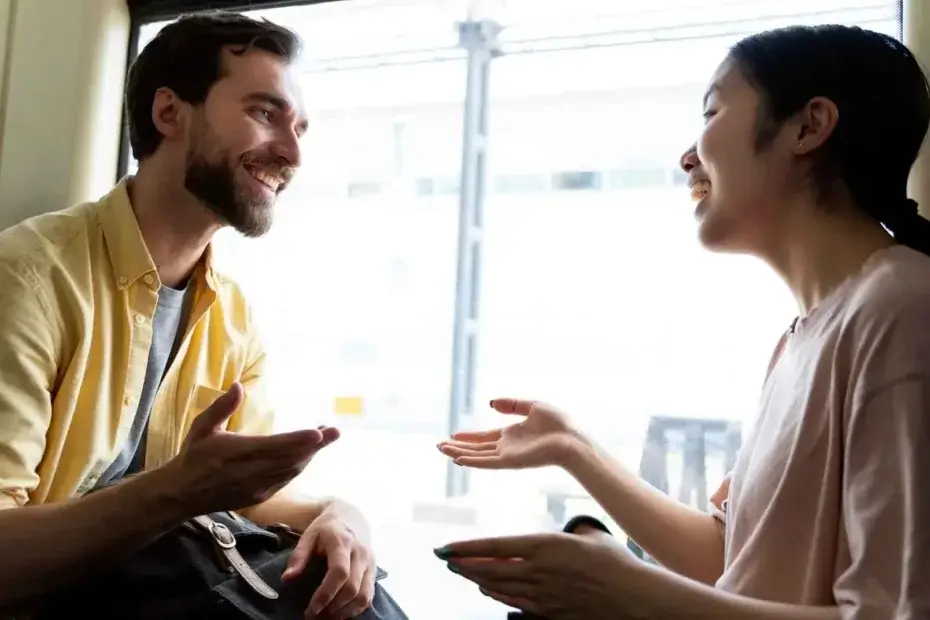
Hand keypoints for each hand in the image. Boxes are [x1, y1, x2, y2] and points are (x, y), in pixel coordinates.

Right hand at [166, 383, 339, 514]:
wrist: (181, 494)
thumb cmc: (193, 456)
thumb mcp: (202, 427)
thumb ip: (222, 407)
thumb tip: (238, 385)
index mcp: (239, 453)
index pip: (276, 446)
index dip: (299, 440)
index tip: (319, 432)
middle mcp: (251, 472)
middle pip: (291, 459)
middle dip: (316, 445)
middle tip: (335, 431)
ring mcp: (257, 487)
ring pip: (291, 471)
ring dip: (310, 455)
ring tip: (325, 438)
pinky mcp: (259, 496)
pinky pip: (285, 480)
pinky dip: (299, 466)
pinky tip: (307, 455)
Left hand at [282, 501, 375, 618]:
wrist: (350, 515)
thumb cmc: (326, 527)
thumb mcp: (309, 535)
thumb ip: (298, 556)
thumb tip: (287, 579)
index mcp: (342, 542)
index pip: (339, 572)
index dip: (326, 594)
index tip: (311, 609)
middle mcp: (360, 553)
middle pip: (352, 588)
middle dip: (333, 607)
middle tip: (314, 616)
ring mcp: (370, 562)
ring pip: (363, 595)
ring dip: (345, 611)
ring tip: (327, 617)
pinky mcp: (374, 570)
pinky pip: (369, 595)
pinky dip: (356, 609)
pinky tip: (340, 613)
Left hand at [435, 532, 651, 619]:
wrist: (635, 599)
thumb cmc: (616, 563)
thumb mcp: (589, 536)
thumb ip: (568, 533)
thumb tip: (565, 532)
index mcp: (546, 546)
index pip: (496, 546)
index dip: (467, 547)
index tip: (447, 546)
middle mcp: (539, 572)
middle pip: (490, 570)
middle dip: (464, 564)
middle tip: (447, 559)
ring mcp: (542, 595)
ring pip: (498, 588)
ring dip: (476, 580)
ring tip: (461, 571)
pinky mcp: (549, 613)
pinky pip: (515, 604)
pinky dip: (497, 596)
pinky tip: (487, 590)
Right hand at [437, 399, 586, 469]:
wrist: (572, 439)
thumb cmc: (559, 424)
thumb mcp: (533, 406)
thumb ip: (512, 404)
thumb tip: (490, 402)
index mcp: (512, 435)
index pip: (485, 437)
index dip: (469, 437)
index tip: (454, 435)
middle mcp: (507, 447)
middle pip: (477, 448)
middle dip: (458, 446)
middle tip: (440, 445)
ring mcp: (507, 455)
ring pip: (477, 456)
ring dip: (458, 453)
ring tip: (441, 450)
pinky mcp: (510, 462)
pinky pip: (486, 462)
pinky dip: (472, 461)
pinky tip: (457, 458)